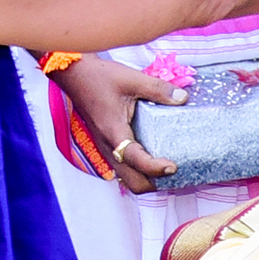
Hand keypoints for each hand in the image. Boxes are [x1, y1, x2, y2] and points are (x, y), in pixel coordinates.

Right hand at [53, 52, 182, 191]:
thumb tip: (183, 98)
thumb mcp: (132, 79)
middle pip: (134, 183)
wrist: (75, 76)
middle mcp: (109, 147)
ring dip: (150, 180)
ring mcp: (107, 150)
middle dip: (156, 183)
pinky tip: (157, 157)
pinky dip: (142, 171)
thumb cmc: (99, 77)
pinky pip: (126, 168)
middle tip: (177, 171)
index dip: (155, 168)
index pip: (136, 160)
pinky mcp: (108, 147)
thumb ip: (158, 89)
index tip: (173, 167)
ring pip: (130, 179)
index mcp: (114, 132)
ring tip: (169, 168)